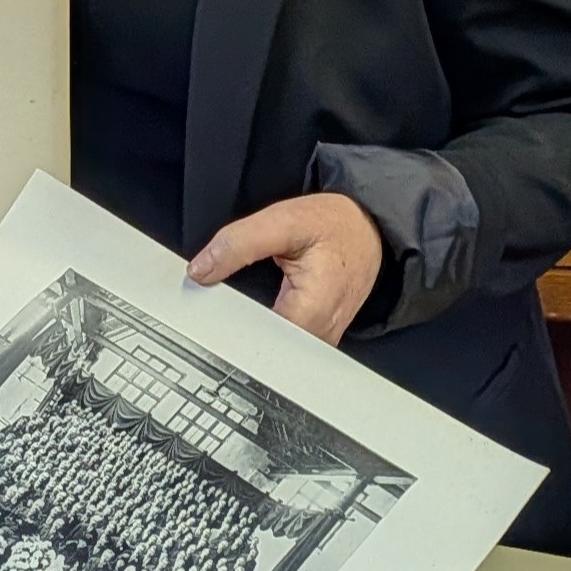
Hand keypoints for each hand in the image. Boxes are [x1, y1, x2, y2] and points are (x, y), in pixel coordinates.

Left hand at [189, 193, 384, 344]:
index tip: (208, 316)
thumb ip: (239, 244)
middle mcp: (321, 333)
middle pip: (266, 349)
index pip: (259, 340)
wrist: (369, 229)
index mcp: (313, 310)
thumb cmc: (335, 225)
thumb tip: (201, 270)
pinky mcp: (319, 336)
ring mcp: (322, 339)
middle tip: (213, 312)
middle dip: (236, 333)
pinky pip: (286, 343)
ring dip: (251, 333)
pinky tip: (254, 315)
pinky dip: (266, 330)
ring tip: (232, 313)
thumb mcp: (285, 220)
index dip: (228, 329)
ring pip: (275, 350)